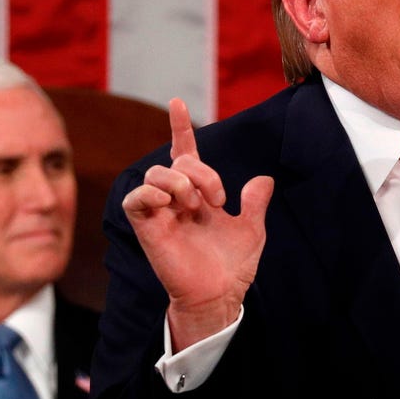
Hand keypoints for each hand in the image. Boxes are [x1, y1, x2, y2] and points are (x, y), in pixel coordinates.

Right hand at [122, 98, 274, 350]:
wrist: (221, 295)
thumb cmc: (232, 266)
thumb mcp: (252, 230)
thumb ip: (255, 203)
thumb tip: (263, 180)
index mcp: (199, 195)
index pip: (186, 153)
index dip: (181, 129)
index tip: (179, 102)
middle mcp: (177, 200)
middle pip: (177, 161)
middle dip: (201, 171)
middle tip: (218, 199)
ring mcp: (161, 213)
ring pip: (155, 173)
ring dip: (179, 181)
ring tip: (195, 205)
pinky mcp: (148, 229)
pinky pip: (135, 200)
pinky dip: (150, 193)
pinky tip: (169, 202)